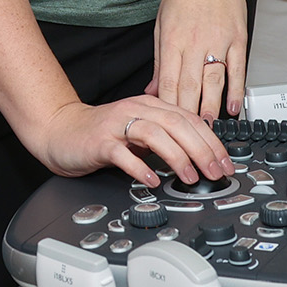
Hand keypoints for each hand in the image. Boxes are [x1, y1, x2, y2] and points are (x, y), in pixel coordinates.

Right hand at [31, 96, 229, 188]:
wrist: (60, 130)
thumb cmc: (101, 134)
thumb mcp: (139, 132)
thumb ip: (167, 138)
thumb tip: (201, 157)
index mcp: (149, 106)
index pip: (189, 119)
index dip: (212, 142)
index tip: (226, 163)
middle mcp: (135, 111)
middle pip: (177, 124)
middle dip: (202, 150)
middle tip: (215, 172)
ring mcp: (116, 125)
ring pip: (154, 134)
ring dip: (177, 156)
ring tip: (189, 177)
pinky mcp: (99, 142)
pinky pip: (123, 153)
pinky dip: (140, 167)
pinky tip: (152, 180)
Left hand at [151, 0, 249, 119]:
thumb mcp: (161, 24)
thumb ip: (159, 60)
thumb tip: (153, 89)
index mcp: (173, 39)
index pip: (169, 80)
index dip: (168, 107)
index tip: (167, 127)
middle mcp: (196, 42)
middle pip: (190, 85)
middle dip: (187, 114)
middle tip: (187, 138)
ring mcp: (219, 41)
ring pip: (214, 81)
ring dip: (211, 107)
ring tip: (208, 130)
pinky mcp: (239, 39)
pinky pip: (238, 70)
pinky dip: (236, 90)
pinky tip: (233, 108)